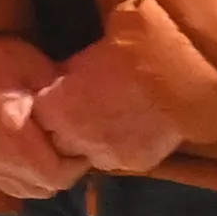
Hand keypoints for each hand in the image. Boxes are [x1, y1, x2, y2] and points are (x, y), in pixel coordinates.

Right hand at [0, 34, 79, 206]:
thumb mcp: (37, 69)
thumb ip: (62, 100)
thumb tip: (88, 125)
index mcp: (13, 132)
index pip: (55, 173)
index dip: (77, 166)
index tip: (86, 148)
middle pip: (44, 186)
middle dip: (65, 173)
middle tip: (74, 151)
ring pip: (27, 191)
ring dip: (46, 179)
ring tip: (56, 155)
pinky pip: (10, 186)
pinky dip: (27, 180)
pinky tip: (34, 162)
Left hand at [34, 49, 186, 181]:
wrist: (177, 71)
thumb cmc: (128, 51)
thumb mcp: (86, 57)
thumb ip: (68, 77)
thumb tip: (62, 82)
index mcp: (56, 109)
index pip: (39, 115)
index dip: (51, 105)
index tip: (62, 94)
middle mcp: (75, 139)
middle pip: (60, 141)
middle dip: (68, 127)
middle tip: (87, 107)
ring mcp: (106, 156)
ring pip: (92, 153)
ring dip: (97, 140)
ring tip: (116, 115)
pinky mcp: (136, 164)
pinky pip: (123, 158)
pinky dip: (126, 145)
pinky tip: (139, 125)